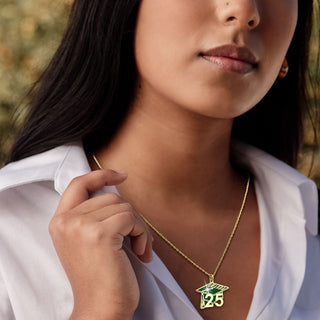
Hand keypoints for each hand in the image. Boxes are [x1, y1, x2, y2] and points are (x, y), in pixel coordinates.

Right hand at [49, 170, 152, 319]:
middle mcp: (67, 221)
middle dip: (130, 217)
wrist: (100, 308)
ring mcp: (82, 225)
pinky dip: (143, 235)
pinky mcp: (101, 234)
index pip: (78, 184)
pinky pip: (132, 219)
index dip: (101, 175)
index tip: (121, 175)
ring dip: (138, 228)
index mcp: (60, 221)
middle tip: (136, 240)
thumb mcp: (86, 241)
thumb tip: (118, 191)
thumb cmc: (100, 277)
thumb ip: (93, 215)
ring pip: (125, 207)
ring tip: (138, 249)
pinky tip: (141, 254)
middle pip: (111, 197)